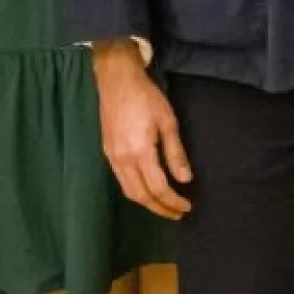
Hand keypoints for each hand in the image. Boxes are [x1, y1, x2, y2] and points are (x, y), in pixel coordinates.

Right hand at [93, 43, 192, 217]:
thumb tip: (185, 179)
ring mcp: (112, 157)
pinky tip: (147, 189)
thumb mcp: (168, 122)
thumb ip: (175, 153)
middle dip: (161, 208)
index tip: (187, 206)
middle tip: (178, 213)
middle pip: (141, 196)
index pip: (158, 188)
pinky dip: (135, 191)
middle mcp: (122, 159)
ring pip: (129, 191)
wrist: (117, 81)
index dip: (173, 201)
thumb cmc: (146, 97)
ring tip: (165, 206)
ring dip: (147, 203)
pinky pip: (121, 181)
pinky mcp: (107, 152)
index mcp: (139, 152)